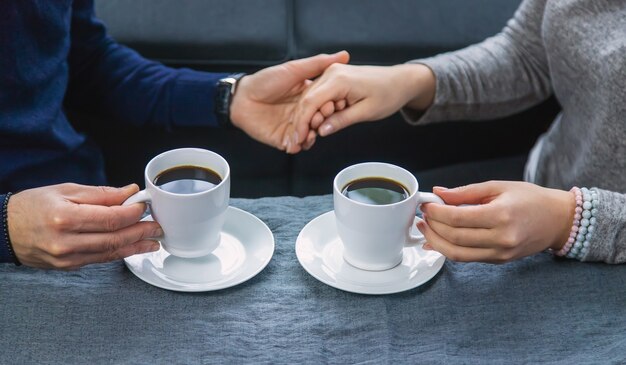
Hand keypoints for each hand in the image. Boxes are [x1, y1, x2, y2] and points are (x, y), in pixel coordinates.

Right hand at [8, 183, 161, 269]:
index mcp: (65, 217)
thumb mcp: (66, 190)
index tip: (144, 206)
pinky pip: (100, 259)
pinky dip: (120, 253)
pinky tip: (134, 248)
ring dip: (135, 246)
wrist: (3, 230)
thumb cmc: (32, 206)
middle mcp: (66, 241)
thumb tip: (129, 192)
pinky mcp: (68, 267)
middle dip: (140, 232)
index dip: (132, 213)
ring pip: (110, 253)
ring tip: (154, 240)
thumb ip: (101, 194)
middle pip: (114, 238)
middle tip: (158, 226)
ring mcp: (67, 258)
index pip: (110, 218)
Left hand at [230, 51, 349, 153]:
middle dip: (323, 122)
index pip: (325, 104)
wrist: (242, 97)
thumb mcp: (294, 69)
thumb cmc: (265, 81)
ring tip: (311, 131)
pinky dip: (300, 145)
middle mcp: (302, 113)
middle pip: (320, 122)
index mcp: (307, 96)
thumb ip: (318, 63)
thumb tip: (344, 55)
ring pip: (310, 136)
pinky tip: (300, 141)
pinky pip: (296, 146)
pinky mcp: (283, 138)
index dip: (331, 106)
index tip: (334, 105)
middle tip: (320, 119)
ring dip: (313, 135)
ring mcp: (293, 127)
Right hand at [294, 63, 435, 139]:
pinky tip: (324, 121)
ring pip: (311, 97)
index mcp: (339, 79)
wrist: (401, 81)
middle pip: (307, 99)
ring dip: (312, 116)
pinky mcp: (334, 77)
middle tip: (306, 141)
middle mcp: (332, 72)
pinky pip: (320, 94)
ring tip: (317, 133)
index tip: (299, 140)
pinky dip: (319, 109)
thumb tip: (321, 131)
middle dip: (305, 121)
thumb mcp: (366, 112)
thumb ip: (342, 120)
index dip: (302, 123)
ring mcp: (332, 73)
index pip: (310, 102)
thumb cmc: (388, 94)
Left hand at [416, 181, 573, 263]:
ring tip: (425, 229)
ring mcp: (500, 253)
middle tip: (422, 216)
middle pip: (454, 237)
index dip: (436, 213)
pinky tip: (438, 240)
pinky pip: (467, 258)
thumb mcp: (498, 187)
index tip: (426, 205)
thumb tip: (438, 193)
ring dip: (436, 242)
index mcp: (501, 215)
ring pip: (457, 254)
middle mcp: (501, 238)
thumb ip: (465, 192)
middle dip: (432, 226)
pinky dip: (449, 250)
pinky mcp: (499, 261)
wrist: (559, 220)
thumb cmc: (531, 199)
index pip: (457, 218)